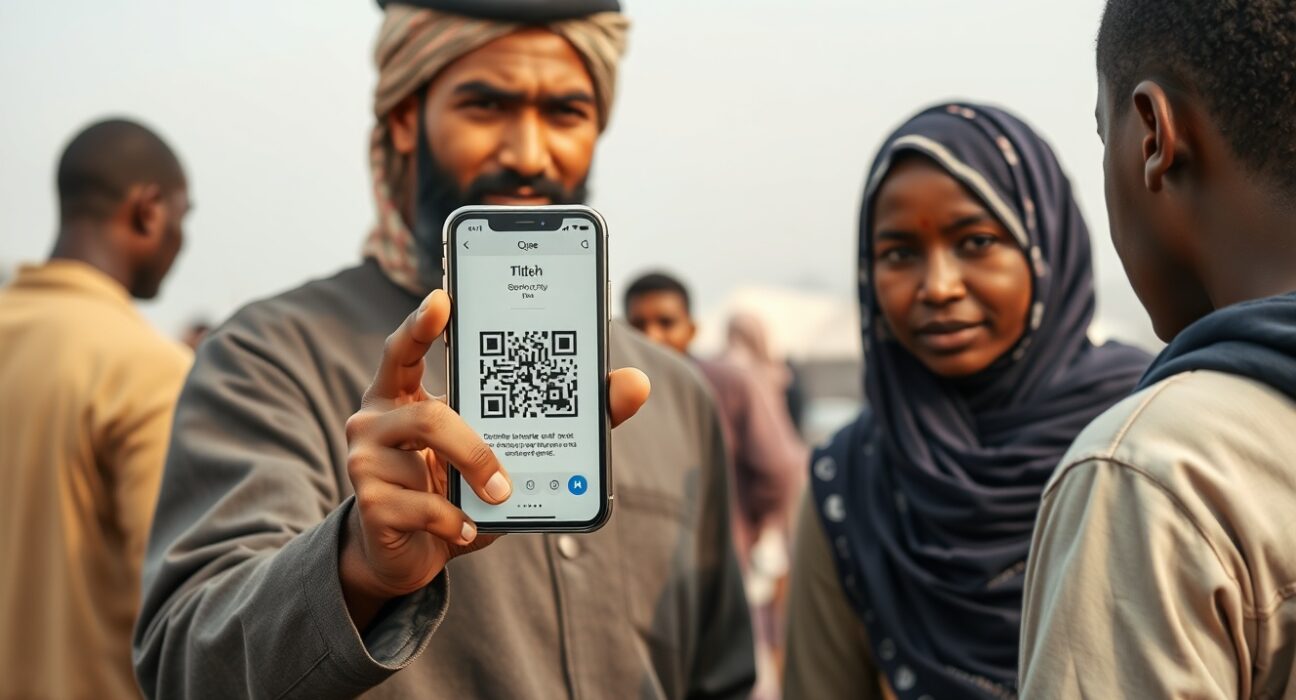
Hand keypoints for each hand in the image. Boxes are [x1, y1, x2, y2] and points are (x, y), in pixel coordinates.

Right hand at [339, 289, 649, 628]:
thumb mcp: (509, 451)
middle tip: (506, 477)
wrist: (413, 554)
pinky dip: (453, 521)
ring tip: (500, 496)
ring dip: (473, 469)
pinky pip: (419, 505)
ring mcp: (365, 459)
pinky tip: (466, 530)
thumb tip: (637, 384)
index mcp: (404, 393)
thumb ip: (569, 415)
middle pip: (428, 410)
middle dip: (476, 442)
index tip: (443, 299)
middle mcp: (376, 417)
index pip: (404, 348)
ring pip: (424, 442)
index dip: (421, 322)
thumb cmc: (461, 490)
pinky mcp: (368, 503)